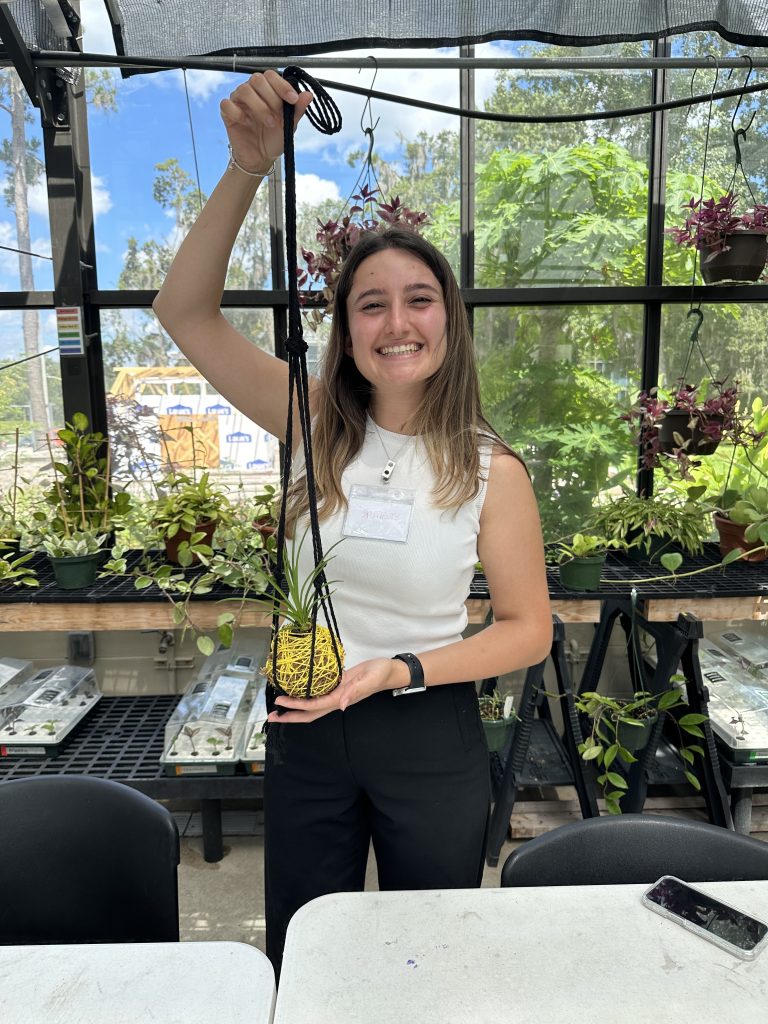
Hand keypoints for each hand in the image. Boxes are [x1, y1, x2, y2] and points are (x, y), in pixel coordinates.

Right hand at [220, 70, 312, 172]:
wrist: (261, 158)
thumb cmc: (274, 139)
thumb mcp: (289, 125)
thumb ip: (297, 109)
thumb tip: (308, 94)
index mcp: (267, 91)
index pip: (271, 76)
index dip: (282, 86)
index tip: (293, 99)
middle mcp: (252, 92)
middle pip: (257, 79)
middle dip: (271, 97)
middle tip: (278, 115)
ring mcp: (238, 101)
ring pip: (244, 90)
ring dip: (259, 107)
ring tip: (269, 123)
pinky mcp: (227, 113)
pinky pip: (227, 104)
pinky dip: (238, 113)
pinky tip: (247, 123)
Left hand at [266, 657, 404, 723]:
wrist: (389, 670)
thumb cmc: (381, 673)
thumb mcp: (370, 679)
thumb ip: (357, 690)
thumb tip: (342, 705)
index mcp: (342, 699)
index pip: (314, 706)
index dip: (297, 705)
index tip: (281, 702)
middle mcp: (336, 700)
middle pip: (310, 713)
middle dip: (291, 716)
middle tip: (271, 715)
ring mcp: (336, 694)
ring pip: (312, 706)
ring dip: (295, 708)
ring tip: (279, 707)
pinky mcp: (337, 686)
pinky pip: (318, 695)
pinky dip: (305, 696)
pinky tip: (297, 692)